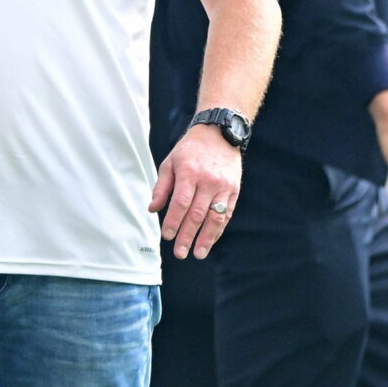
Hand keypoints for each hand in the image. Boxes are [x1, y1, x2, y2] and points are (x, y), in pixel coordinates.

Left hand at [151, 123, 243, 258]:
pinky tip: (210, 240)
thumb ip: (162, 187)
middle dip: (187, 235)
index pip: (181, 203)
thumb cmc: (190, 149)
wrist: (219, 133)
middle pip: (197, 214)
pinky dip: (218, 229)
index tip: (167, 236)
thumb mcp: (170, 162)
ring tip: (198, 254)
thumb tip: (153, 209)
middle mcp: (208, 180)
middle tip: (180, 253)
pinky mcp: (234, 189)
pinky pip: (226, 213)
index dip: (173, 222)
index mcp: (189, 172)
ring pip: (215, 217)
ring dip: (206, 238)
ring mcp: (223, 185)